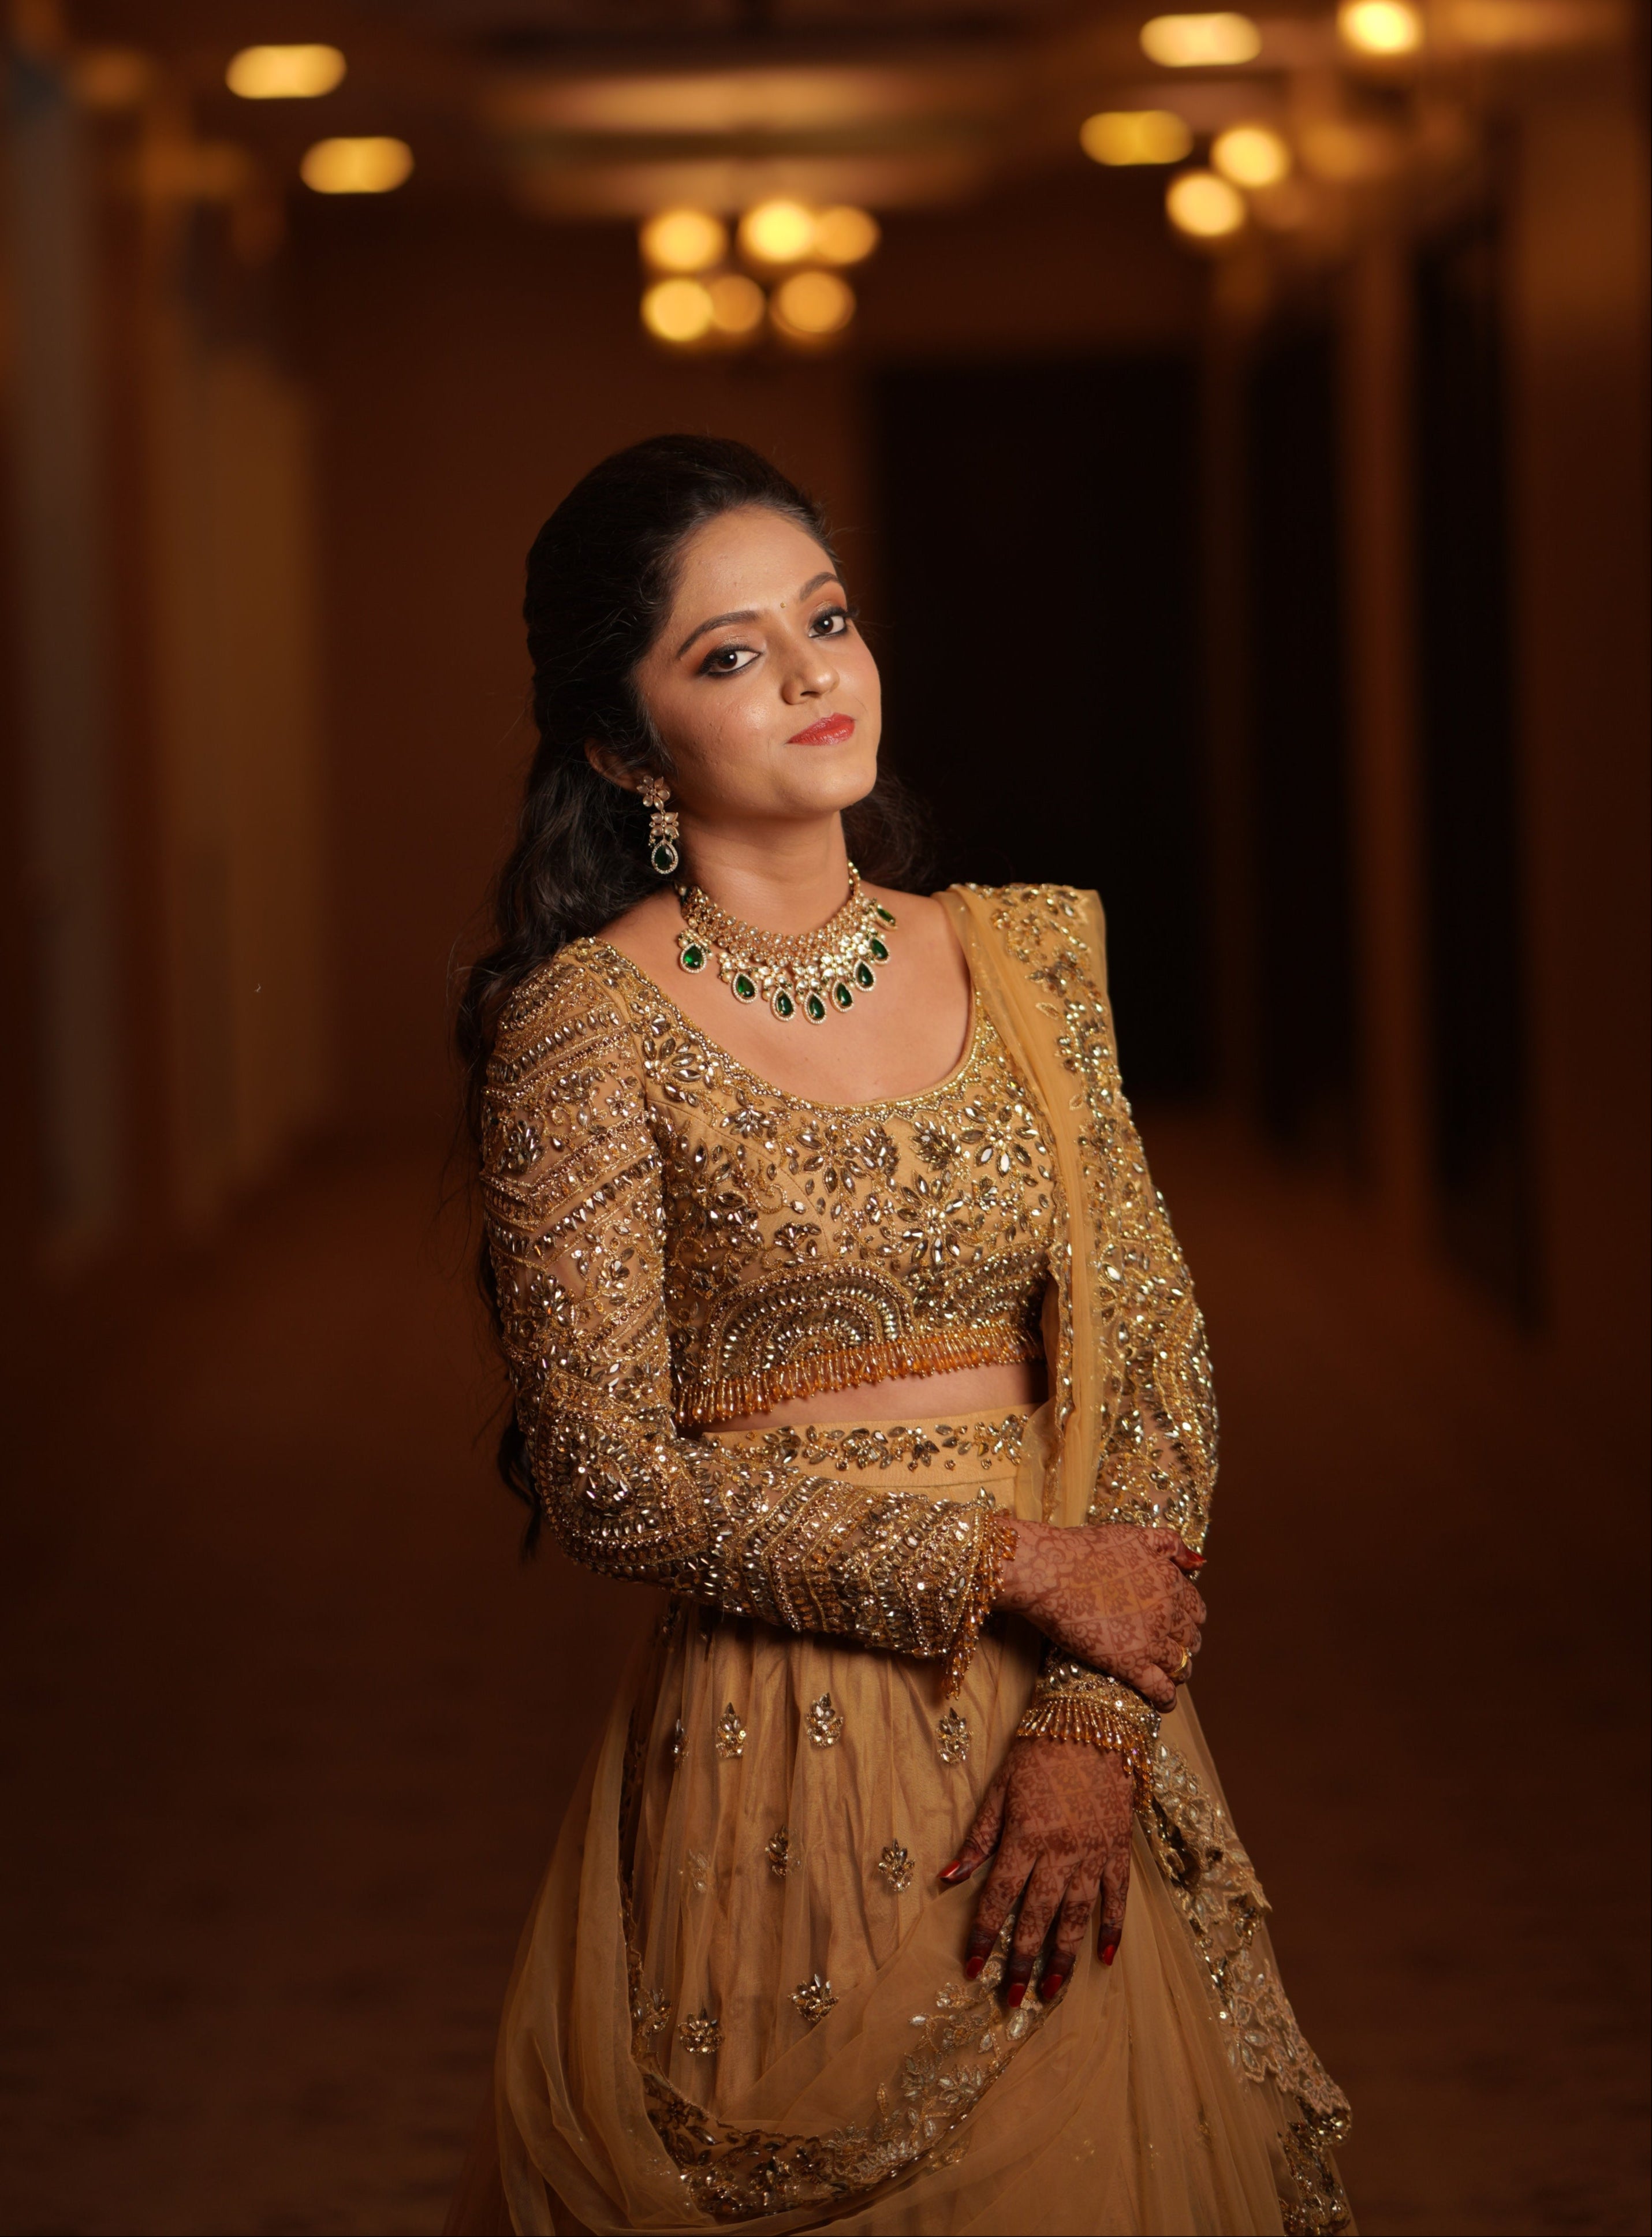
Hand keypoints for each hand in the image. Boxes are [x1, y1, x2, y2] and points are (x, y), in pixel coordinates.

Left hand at [940, 1737, 1133, 2001]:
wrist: (1092, 1724)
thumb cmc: (1038, 1753)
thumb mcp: (999, 1789)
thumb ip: (978, 1838)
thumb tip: (948, 1879)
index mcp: (1025, 1836)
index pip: (999, 1897)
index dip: (984, 1936)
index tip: (971, 1968)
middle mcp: (1060, 1851)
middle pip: (1037, 1916)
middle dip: (1021, 1959)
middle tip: (1010, 1999)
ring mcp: (1093, 1853)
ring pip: (1077, 1915)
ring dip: (1063, 1956)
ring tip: (1050, 1991)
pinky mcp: (1118, 1849)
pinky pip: (1117, 1897)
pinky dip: (1112, 1928)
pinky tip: (1104, 1957)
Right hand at [997, 1521, 1205, 1709]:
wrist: (1050, 1572)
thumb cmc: (1085, 1550)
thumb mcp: (1134, 1534)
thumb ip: (1169, 1544)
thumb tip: (1199, 1563)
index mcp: (1170, 1582)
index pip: (1196, 1609)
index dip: (1187, 1619)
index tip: (1176, 1624)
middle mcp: (1168, 1613)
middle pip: (1191, 1639)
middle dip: (1184, 1645)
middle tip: (1170, 1648)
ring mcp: (1151, 1641)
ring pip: (1181, 1665)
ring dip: (1178, 1671)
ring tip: (1168, 1674)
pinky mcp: (1130, 1664)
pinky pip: (1161, 1689)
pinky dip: (1166, 1699)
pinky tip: (1163, 1702)